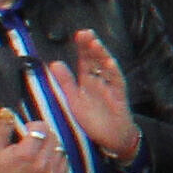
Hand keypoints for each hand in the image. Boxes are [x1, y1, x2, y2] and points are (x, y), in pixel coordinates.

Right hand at [0, 110, 68, 172]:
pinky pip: (65, 163)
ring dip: (52, 146)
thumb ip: (3, 128)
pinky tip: (46, 160)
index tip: (27, 131)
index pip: (43, 128)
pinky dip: (58, 158)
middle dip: (44, 134)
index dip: (35, 126)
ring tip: (40, 150)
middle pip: (54, 137)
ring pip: (61, 149)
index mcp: (26, 153)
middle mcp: (41, 164)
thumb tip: (7, 111)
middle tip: (33, 140)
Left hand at [47, 30, 141, 164]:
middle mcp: (100, 81)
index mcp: (88, 81)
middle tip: (85, 33)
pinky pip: (117, 82)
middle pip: (96, 60)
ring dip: (102, 55)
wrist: (112, 139)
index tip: (78, 34)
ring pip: (107, 68)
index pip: (85, 60)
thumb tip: (54, 63)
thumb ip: (65, 82)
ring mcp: (110, 87)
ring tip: (95, 44)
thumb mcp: (74, 100)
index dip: (82, 47)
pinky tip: (109, 63)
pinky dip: (114, 72)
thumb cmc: (93, 119)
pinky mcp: (119, 97)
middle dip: (91, 46)